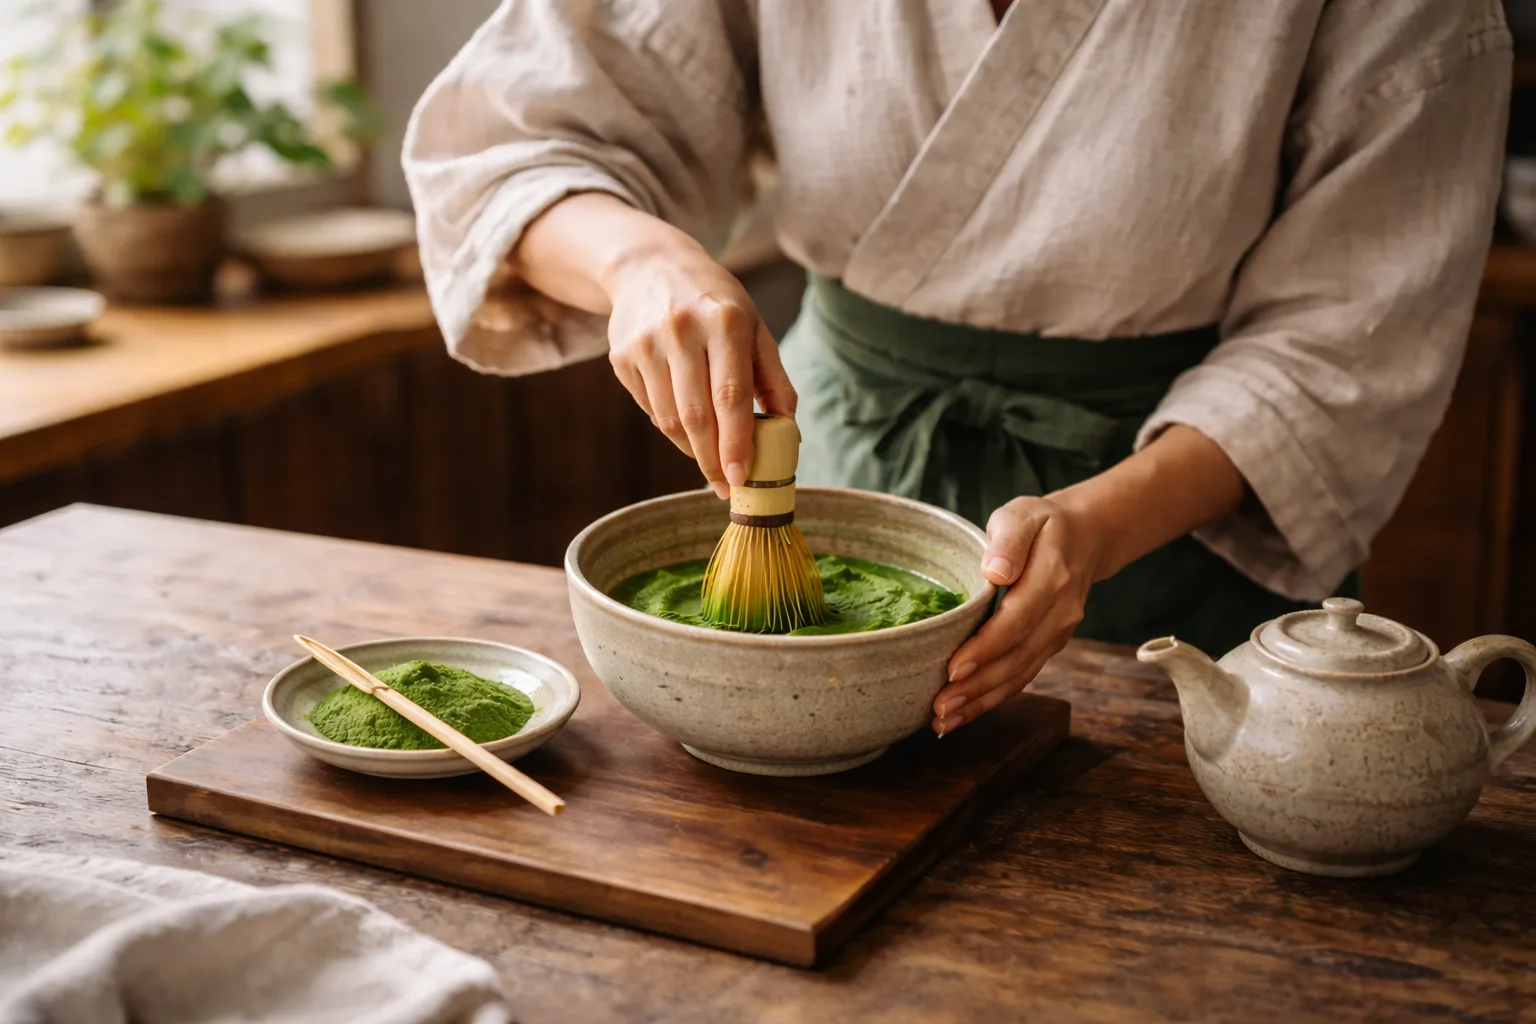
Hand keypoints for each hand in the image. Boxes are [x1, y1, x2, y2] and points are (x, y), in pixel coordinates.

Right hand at [603, 241, 796, 497]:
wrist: (649, 266)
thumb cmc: (714, 302)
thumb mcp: (753, 325)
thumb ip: (773, 377)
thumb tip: (787, 429)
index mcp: (724, 321)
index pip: (730, 395)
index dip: (737, 442)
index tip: (742, 478)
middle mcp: (681, 330)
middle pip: (696, 415)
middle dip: (713, 460)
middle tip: (726, 487)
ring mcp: (645, 344)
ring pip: (669, 419)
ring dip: (693, 449)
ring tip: (711, 461)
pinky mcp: (621, 357)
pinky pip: (650, 409)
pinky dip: (672, 429)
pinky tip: (687, 429)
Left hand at [931, 496, 1105, 735]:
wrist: (1084, 537)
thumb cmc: (1041, 524)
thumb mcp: (1022, 515)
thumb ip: (1008, 542)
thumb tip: (995, 572)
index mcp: (1052, 578)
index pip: (1016, 621)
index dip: (986, 648)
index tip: (953, 669)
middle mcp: (1061, 613)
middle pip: (1017, 657)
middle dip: (977, 687)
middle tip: (939, 708)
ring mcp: (1058, 634)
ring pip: (1020, 674)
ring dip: (982, 701)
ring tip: (944, 721)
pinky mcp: (1049, 645)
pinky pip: (1022, 676)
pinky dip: (994, 698)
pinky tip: (965, 713)